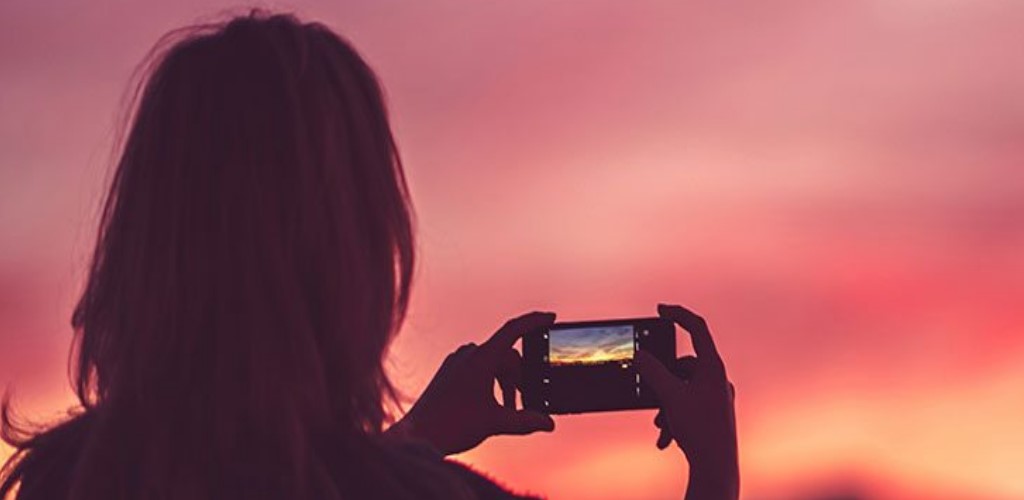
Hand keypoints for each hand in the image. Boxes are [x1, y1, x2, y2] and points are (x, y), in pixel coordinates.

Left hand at [386, 312, 556, 454]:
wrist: (418, 435)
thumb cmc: (453, 425)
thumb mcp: (496, 422)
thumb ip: (526, 421)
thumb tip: (548, 423)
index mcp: (481, 359)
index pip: (513, 330)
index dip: (534, 321)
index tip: (550, 317)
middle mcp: (468, 354)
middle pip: (506, 357)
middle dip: (520, 378)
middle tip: (525, 404)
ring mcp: (457, 361)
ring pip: (493, 363)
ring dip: (505, 383)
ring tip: (509, 410)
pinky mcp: (449, 371)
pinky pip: (477, 368)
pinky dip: (491, 382)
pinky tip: (491, 404)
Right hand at [636, 304, 738, 499]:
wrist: (716, 466)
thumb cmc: (700, 429)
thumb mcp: (670, 396)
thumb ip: (653, 371)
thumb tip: (641, 356)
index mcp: (712, 366)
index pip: (697, 328)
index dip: (678, 314)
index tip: (660, 309)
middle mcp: (716, 378)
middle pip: (682, 365)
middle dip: (661, 382)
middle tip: (651, 393)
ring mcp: (715, 396)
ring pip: (681, 388)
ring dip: (665, 405)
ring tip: (661, 425)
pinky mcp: (711, 413)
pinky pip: (686, 406)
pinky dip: (673, 417)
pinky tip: (666, 438)